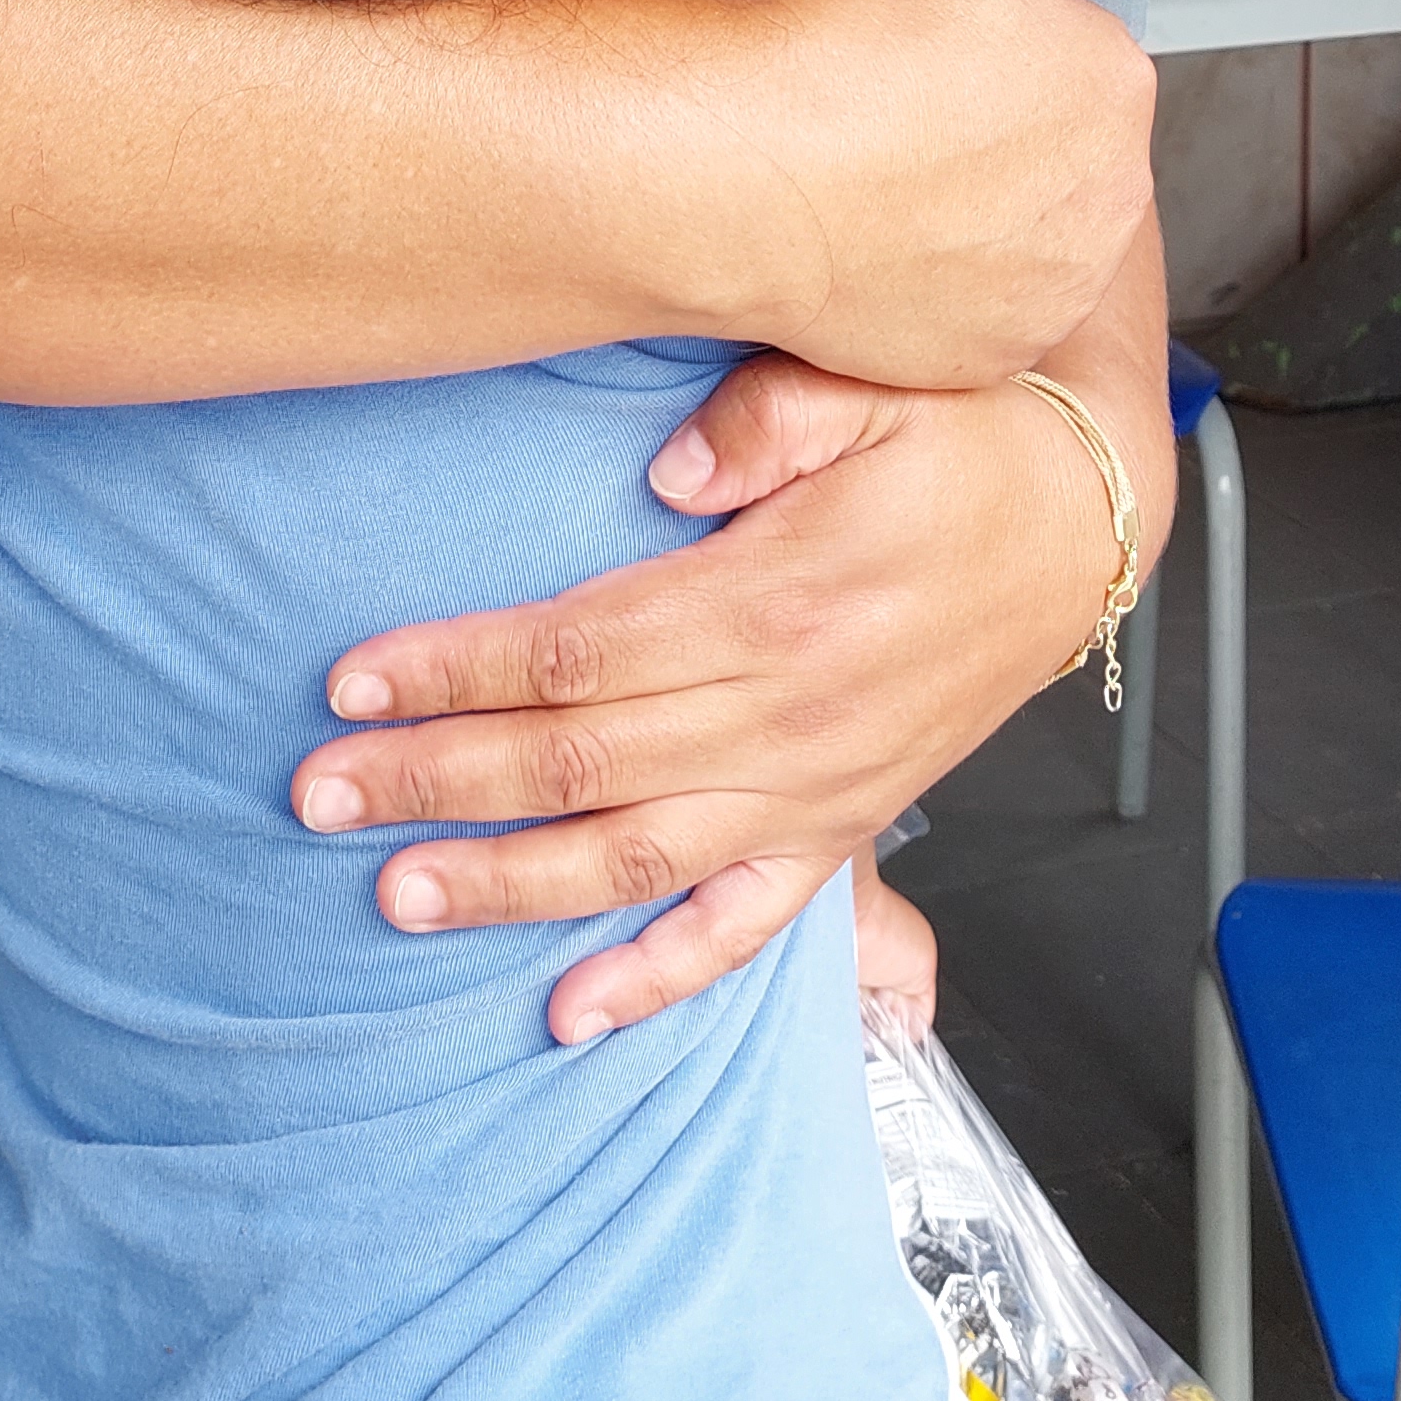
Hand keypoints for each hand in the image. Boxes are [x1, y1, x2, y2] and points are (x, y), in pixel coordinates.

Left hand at [292, 326, 1160, 1045]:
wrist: (1082, 524)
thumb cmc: (963, 439)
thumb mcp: (878, 384)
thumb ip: (769, 416)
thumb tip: (663, 466)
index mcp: (774, 603)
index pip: (578, 651)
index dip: (457, 669)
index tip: (350, 683)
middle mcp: (787, 716)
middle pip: (580, 761)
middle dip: (438, 780)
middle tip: (318, 794)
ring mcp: (814, 788)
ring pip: (637, 859)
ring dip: (510, 885)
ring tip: (396, 898)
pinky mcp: (841, 827)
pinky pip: (742, 927)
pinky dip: (657, 980)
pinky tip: (569, 1017)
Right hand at [700, 0, 1152, 386]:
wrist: (747, 169)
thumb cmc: (829, 46)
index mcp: (1113, 75)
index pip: (1073, 60)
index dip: (998, 57)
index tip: (936, 67)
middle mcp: (1114, 188)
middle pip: (1067, 158)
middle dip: (1005, 146)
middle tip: (913, 137)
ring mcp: (1062, 283)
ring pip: (1033, 243)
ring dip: (982, 222)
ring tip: (891, 200)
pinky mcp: (1001, 352)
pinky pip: (981, 313)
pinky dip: (940, 291)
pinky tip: (878, 256)